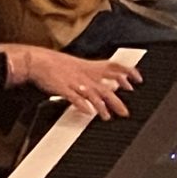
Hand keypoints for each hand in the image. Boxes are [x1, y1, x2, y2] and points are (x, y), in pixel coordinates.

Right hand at [6, 45, 141, 119]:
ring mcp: (75, 82)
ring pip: (92, 94)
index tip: (138, 80)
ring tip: (106, 116)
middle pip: (106, 88)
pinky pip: (74, 97)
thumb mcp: (81, 66)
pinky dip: (81, 104)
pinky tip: (87, 112)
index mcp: (91, 68)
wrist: (39, 61)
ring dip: (101, 106)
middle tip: (125, 112)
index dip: (128, 72)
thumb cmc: (59, 65)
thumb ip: (96, 72)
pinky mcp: (63, 88)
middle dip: (117, 101)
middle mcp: (86, 75)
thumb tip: (110, 80)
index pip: (115, 67)